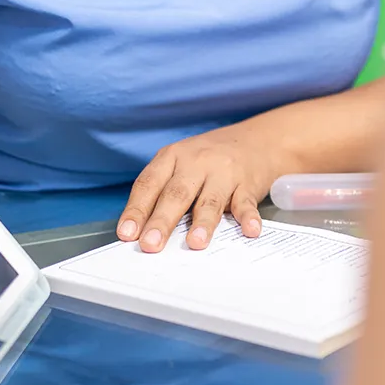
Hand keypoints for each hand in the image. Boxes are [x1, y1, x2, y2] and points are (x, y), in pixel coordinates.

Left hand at [118, 125, 280, 251]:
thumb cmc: (210, 159)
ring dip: (202, 223)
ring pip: (210, 200)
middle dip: (162, 221)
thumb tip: (142, 232)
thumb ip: (163, 193)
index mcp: (172, 157)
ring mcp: (223, 172)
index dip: (136, 210)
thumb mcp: (181, 165)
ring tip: (194, 242)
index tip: (127, 233)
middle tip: (151, 243)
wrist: (257, 140)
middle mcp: (196, 161)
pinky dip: (248, 217)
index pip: (149, 184)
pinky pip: (246, 202)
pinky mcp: (247, 183)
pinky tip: (249, 229)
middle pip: (176, 193)